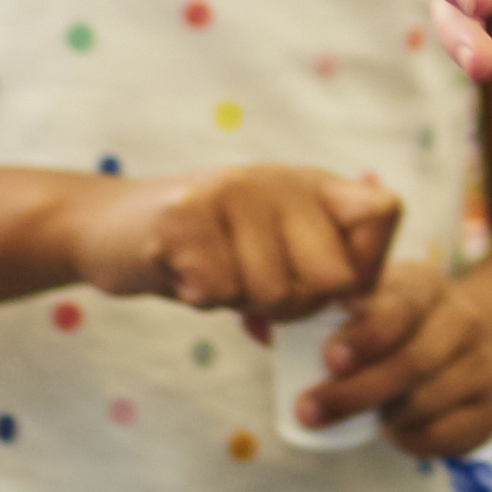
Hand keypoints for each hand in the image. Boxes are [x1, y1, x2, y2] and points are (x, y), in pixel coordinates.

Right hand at [69, 166, 399, 320]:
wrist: (107, 227)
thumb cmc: (204, 250)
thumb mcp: (273, 246)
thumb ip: (320, 267)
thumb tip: (361, 314)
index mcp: (311, 183)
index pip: (384, 212)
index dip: (366, 266)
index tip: (327, 289)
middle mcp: (279, 177)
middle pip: (331, 277)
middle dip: (293, 305)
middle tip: (250, 287)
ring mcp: (232, 190)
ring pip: (274, 292)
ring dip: (239, 302)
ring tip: (212, 272)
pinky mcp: (184, 215)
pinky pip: (218, 292)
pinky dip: (199, 298)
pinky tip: (182, 273)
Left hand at [303, 248, 491, 458]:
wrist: (467, 346)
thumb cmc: (394, 325)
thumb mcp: (365, 302)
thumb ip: (309, 312)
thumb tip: (253, 321)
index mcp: (426, 286)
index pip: (399, 308)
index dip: (364, 336)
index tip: (328, 360)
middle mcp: (464, 319)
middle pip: (411, 362)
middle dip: (355, 392)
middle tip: (310, 411)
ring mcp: (485, 363)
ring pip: (428, 400)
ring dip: (386, 418)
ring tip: (364, 419)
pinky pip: (452, 435)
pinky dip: (416, 441)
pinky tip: (396, 434)